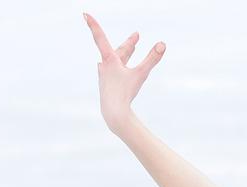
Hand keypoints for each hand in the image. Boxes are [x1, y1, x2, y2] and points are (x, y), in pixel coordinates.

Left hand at [82, 12, 166, 133]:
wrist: (113, 113)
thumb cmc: (125, 93)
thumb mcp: (141, 74)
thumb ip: (152, 59)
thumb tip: (163, 44)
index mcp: (109, 59)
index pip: (100, 36)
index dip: (93, 24)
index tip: (84, 14)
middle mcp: (104, 66)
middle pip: (119, 52)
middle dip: (129, 45)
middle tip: (136, 36)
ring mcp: (104, 77)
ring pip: (116, 62)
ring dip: (124, 55)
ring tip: (130, 49)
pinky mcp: (106, 86)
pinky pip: (114, 73)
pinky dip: (121, 68)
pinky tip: (121, 71)